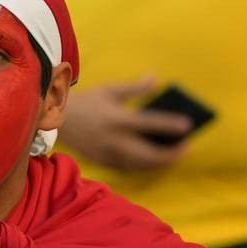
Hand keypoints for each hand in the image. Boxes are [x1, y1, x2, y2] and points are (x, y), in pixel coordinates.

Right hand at [59, 76, 191, 170]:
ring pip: (141, 165)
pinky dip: (145, 166)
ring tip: (175, 155)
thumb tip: (155, 78)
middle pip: (149, 154)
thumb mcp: (110, 90)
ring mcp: (108, 154)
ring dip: (160, 162)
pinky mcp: (104, 162)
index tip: (189, 125)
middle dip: (171, 154)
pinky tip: (156, 161)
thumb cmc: (86, 102)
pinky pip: (129, 169)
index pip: (150, 123)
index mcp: (117, 119)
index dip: (171, 125)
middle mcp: (114, 140)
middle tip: (186, 148)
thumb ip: (135, 87)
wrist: (58, 120)